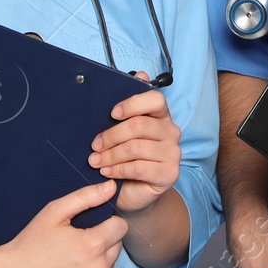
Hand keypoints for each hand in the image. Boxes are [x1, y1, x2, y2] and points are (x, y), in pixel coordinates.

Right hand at [0, 180, 128, 267]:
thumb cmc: (31, 243)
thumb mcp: (54, 212)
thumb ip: (86, 197)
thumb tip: (111, 187)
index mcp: (93, 244)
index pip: (120, 228)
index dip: (107, 224)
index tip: (90, 228)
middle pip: (116, 248)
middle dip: (102, 244)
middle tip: (76, 246)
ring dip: (97, 264)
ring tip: (71, 263)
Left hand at [88, 84, 179, 214]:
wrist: (132, 192)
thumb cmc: (125, 157)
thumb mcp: (120, 132)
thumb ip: (126, 107)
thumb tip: (141, 74)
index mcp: (161, 115)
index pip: (155, 99)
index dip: (132, 104)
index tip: (111, 113)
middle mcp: (171, 131)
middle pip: (139, 125)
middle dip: (111, 135)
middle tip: (94, 145)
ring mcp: (173, 153)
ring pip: (136, 147)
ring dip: (110, 155)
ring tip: (95, 161)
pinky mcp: (170, 173)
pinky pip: (139, 167)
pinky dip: (118, 169)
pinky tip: (106, 172)